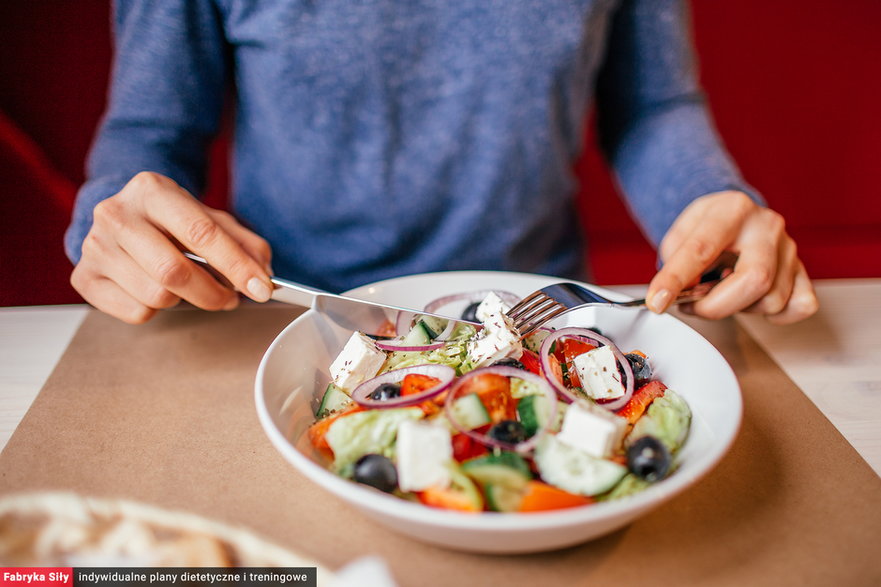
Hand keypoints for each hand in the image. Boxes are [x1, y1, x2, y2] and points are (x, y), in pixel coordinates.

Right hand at [71, 171, 273, 323]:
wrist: (122, 217)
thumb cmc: (172, 221)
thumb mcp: (211, 219)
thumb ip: (244, 243)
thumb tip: (264, 274)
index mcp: (152, 190)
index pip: (201, 233)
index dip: (236, 265)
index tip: (262, 289)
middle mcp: (116, 214)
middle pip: (174, 271)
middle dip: (213, 293)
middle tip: (231, 298)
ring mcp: (95, 246)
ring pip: (156, 296)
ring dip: (186, 301)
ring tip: (192, 289)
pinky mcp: (85, 278)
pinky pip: (136, 312)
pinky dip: (157, 310)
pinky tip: (156, 289)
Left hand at [645, 191, 817, 323]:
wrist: (733, 215)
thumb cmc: (706, 227)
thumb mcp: (680, 233)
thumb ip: (675, 261)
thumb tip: (678, 293)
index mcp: (732, 210)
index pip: (702, 250)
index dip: (676, 280)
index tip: (657, 302)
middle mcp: (766, 226)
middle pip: (756, 279)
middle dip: (716, 305)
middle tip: (693, 305)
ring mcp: (789, 248)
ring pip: (773, 299)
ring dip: (740, 308)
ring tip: (723, 293)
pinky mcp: (802, 270)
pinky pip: (800, 306)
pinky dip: (776, 314)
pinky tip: (753, 300)